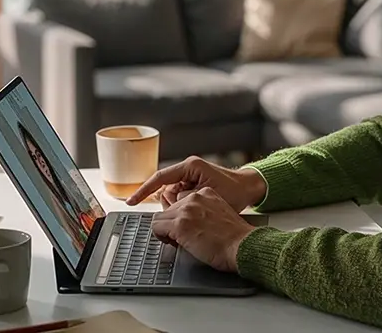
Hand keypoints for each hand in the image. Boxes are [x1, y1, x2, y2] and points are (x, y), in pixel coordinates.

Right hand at [126, 156, 266, 211]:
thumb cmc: (235, 191)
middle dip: (170, 205)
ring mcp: (190, 177)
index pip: (160, 178)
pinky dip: (183, 208)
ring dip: (178, 208)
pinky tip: (195, 214)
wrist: (250, 188)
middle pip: (165, 190)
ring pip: (172, 197)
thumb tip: (169, 203)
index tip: (131, 201)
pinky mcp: (193, 185)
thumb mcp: (209, 195)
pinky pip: (180, 199)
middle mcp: (188, 169)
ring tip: (196, 213)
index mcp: (190, 167)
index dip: (143, 190)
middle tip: (186, 215)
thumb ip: (187, 198)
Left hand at [151, 188, 255, 271]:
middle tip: (183, 238)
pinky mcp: (180, 224)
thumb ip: (204, 212)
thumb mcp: (220, 215)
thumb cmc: (235, 238)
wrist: (243, 246)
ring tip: (179, 241)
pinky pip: (156, 226)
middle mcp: (195, 197)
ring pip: (160, 217)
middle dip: (172, 224)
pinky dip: (161, 237)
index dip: (181, 217)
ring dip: (166, 230)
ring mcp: (186, 210)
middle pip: (169, 208)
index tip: (187, 228)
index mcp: (206, 193)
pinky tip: (175, 243)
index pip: (181, 200)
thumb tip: (189, 222)